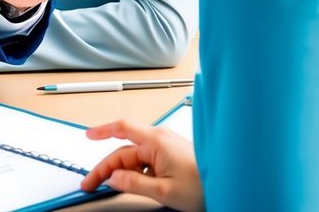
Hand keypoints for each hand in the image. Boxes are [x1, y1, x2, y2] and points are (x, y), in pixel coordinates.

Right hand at [80, 120, 202, 210]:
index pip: (121, 129)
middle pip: (125, 150)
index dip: (102, 130)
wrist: (233, 187)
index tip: (88, 136)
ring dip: (122, 171)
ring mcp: (168, 148)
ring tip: (112, 187)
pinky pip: (147, 162)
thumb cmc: (206, 185)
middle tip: (93, 184)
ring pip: (135, 158)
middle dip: (107, 167)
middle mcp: (161, 140)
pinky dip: (136, 172)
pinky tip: (135, 185)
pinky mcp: (173, 157)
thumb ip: (133, 183)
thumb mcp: (164, 191)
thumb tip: (112, 178)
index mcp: (157, 141)